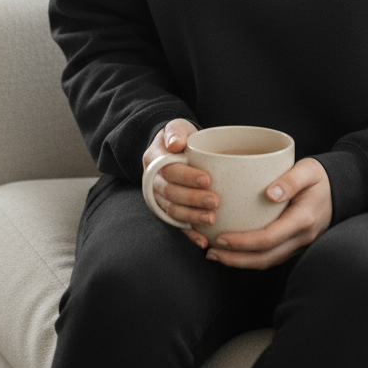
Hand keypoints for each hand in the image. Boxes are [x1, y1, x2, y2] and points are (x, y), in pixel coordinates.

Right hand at [141, 119, 213, 249]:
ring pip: (172, 211)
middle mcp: (152, 181)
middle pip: (170, 193)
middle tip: (215, 201)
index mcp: (154, 159)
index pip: (169, 170)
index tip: (208, 179)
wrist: (174, 149)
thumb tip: (174, 144)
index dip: (187, 176)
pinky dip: (189, 234)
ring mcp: (159, 198)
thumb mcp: (177, 127)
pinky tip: (203, 240)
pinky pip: (176, 225)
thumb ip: (176, 131)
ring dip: (192, 216)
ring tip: (212, 218)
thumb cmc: (179, 138)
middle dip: (193, 199)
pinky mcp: (167, 211)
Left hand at [204, 158, 331, 269]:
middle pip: (265, 258)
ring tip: (216, 255)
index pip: (269, 238)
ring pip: (268, 262)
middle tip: (211, 253)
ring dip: (241, 262)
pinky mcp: (295, 245)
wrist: (342, 189)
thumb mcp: (309, 170)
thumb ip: (291, 180)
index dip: (243, 242)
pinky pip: (272, 257)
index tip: (221, 238)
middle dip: (235, 259)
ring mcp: (299, 244)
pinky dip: (251, 257)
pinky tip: (235, 251)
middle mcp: (301, 238)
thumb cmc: (321, 177)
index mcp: (303, 220)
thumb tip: (270, 194)